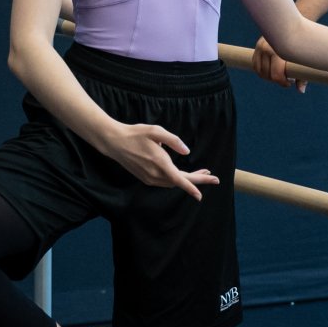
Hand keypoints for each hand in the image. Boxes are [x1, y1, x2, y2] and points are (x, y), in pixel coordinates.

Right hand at [103, 121, 219, 199]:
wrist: (115, 142)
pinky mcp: (146, 178)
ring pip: (173, 182)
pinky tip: (182, 173)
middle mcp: (155, 174)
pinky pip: (165, 182)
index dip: (192, 187)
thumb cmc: (136, 134)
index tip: (201, 195)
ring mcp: (149, 178)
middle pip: (180, 181)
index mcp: (160, 163)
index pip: (179, 179)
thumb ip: (174, 141)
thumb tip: (187, 152)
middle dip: (197, 180)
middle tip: (212, 177)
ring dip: (187, 179)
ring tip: (202, 172)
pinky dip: (177, 179)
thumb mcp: (156, 131)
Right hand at [251, 35, 306, 92]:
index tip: (289, 82)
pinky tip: (271, 71)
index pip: (276, 75)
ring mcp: (260, 46)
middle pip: (267, 74)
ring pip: (259, 71)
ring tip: (279, 74)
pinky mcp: (258, 46)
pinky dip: (261, 71)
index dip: (283, 82)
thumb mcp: (303, 61)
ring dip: (268, 76)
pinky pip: (255, 64)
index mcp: (279, 51)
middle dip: (277, 79)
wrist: (293, 26)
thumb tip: (301, 90)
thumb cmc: (301, 46)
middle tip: (286, 78)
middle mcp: (267, 48)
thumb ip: (302, 76)